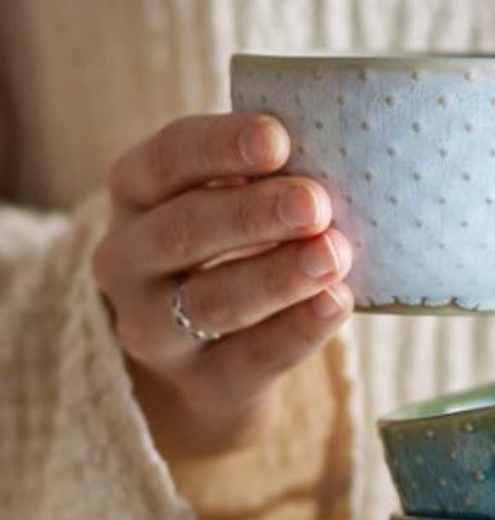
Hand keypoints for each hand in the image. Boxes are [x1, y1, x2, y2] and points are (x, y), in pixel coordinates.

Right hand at [92, 112, 353, 456]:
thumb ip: (273, 176)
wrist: (211, 352)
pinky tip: (336, 302)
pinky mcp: (200, 380)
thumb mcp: (234, 196)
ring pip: (212, 301)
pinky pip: (250, 357)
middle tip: (314, 203)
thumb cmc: (236, 243)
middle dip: (252, 214)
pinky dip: (298, 330)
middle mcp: (128, 259)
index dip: (220, 146)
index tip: (277, 139)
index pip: (168, 158)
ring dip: (277, 276)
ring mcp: (154, 327)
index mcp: (138, 192)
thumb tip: (341, 153)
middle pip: (183, 231)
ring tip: (332, 254)